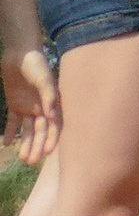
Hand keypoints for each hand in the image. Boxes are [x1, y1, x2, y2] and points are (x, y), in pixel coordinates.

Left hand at [6, 46, 58, 166]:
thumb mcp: (44, 79)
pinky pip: (13, 122)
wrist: (19, 54)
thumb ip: (48, 96)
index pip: (54, 125)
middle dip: (36, 146)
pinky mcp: (15, 105)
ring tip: (21, 158)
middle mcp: (41, 107)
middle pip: (40, 131)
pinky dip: (10, 132)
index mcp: (52, 102)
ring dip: (25, 143)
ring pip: (27, 130)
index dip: (51, 138)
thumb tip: (51, 115)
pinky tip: (7, 143)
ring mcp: (28, 107)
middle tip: (31, 162)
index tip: (47, 152)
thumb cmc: (35, 64)